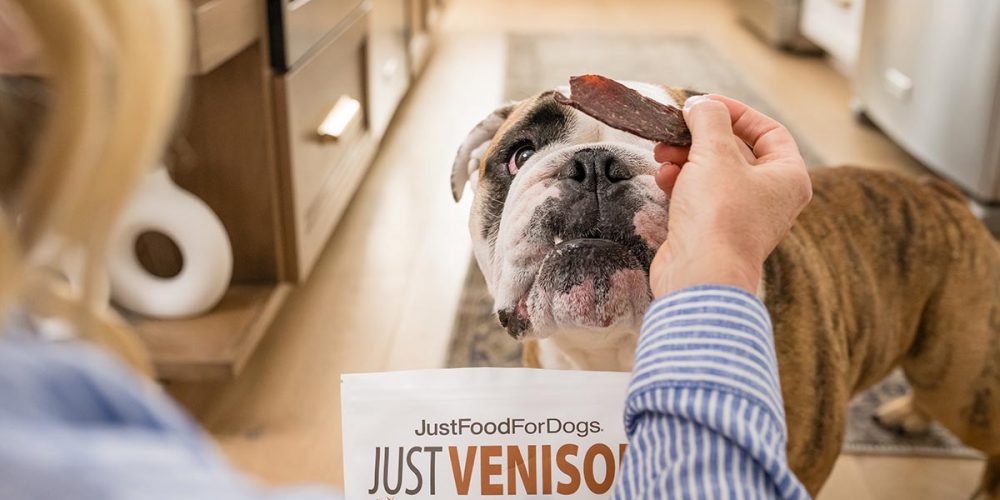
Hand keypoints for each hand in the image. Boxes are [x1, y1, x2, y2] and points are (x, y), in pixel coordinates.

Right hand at [649, 95, 811, 297]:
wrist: (699, 275)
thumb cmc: (719, 216)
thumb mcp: (714, 153)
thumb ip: (709, 119)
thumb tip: (701, 106)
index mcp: (788, 177)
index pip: (769, 131)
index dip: (736, 113)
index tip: (705, 105)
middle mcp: (770, 197)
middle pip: (736, 151)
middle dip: (701, 137)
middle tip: (675, 129)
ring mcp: (742, 216)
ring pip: (713, 174)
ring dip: (686, 158)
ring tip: (662, 153)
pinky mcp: (714, 231)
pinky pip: (699, 196)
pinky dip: (681, 183)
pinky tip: (663, 178)